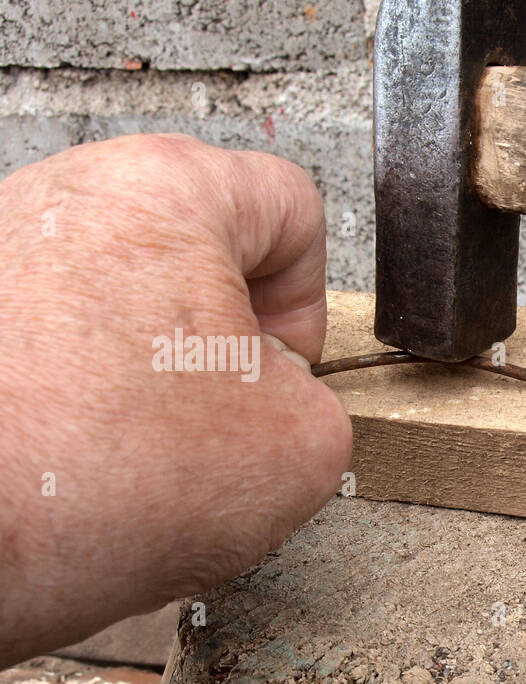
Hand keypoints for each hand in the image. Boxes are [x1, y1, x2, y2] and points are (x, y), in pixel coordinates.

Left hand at [0, 134, 351, 666]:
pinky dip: (81, 403)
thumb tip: (276, 408)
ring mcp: (0, 254)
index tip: (283, 372)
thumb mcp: (303, 448)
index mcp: (164, 191)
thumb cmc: (93, 479)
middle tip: (216, 422)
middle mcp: (67, 197)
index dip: (308, 303)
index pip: (290, 208)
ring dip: (150, 380)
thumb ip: (321, 401)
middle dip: (220, 347)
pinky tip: (79, 462)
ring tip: (136, 454)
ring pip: (125, 308)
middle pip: (197, 257)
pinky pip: (57, 348)